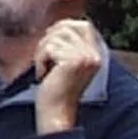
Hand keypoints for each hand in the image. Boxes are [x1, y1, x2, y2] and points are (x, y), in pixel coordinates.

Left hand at [32, 18, 102, 133]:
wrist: (56, 113)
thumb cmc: (57, 89)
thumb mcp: (67, 63)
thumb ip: (69, 44)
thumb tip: (56, 25)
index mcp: (97, 54)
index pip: (83, 25)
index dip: (63, 28)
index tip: (51, 45)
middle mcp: (95, 54)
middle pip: (66, 27)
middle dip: (49, 41)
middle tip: (45, 61)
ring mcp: (86, 57)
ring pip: (55, 36)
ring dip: (42, 52)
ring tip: (45, 70)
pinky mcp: (74, 61)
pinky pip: (48, 48)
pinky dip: (40, 61)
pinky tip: (44, 76)